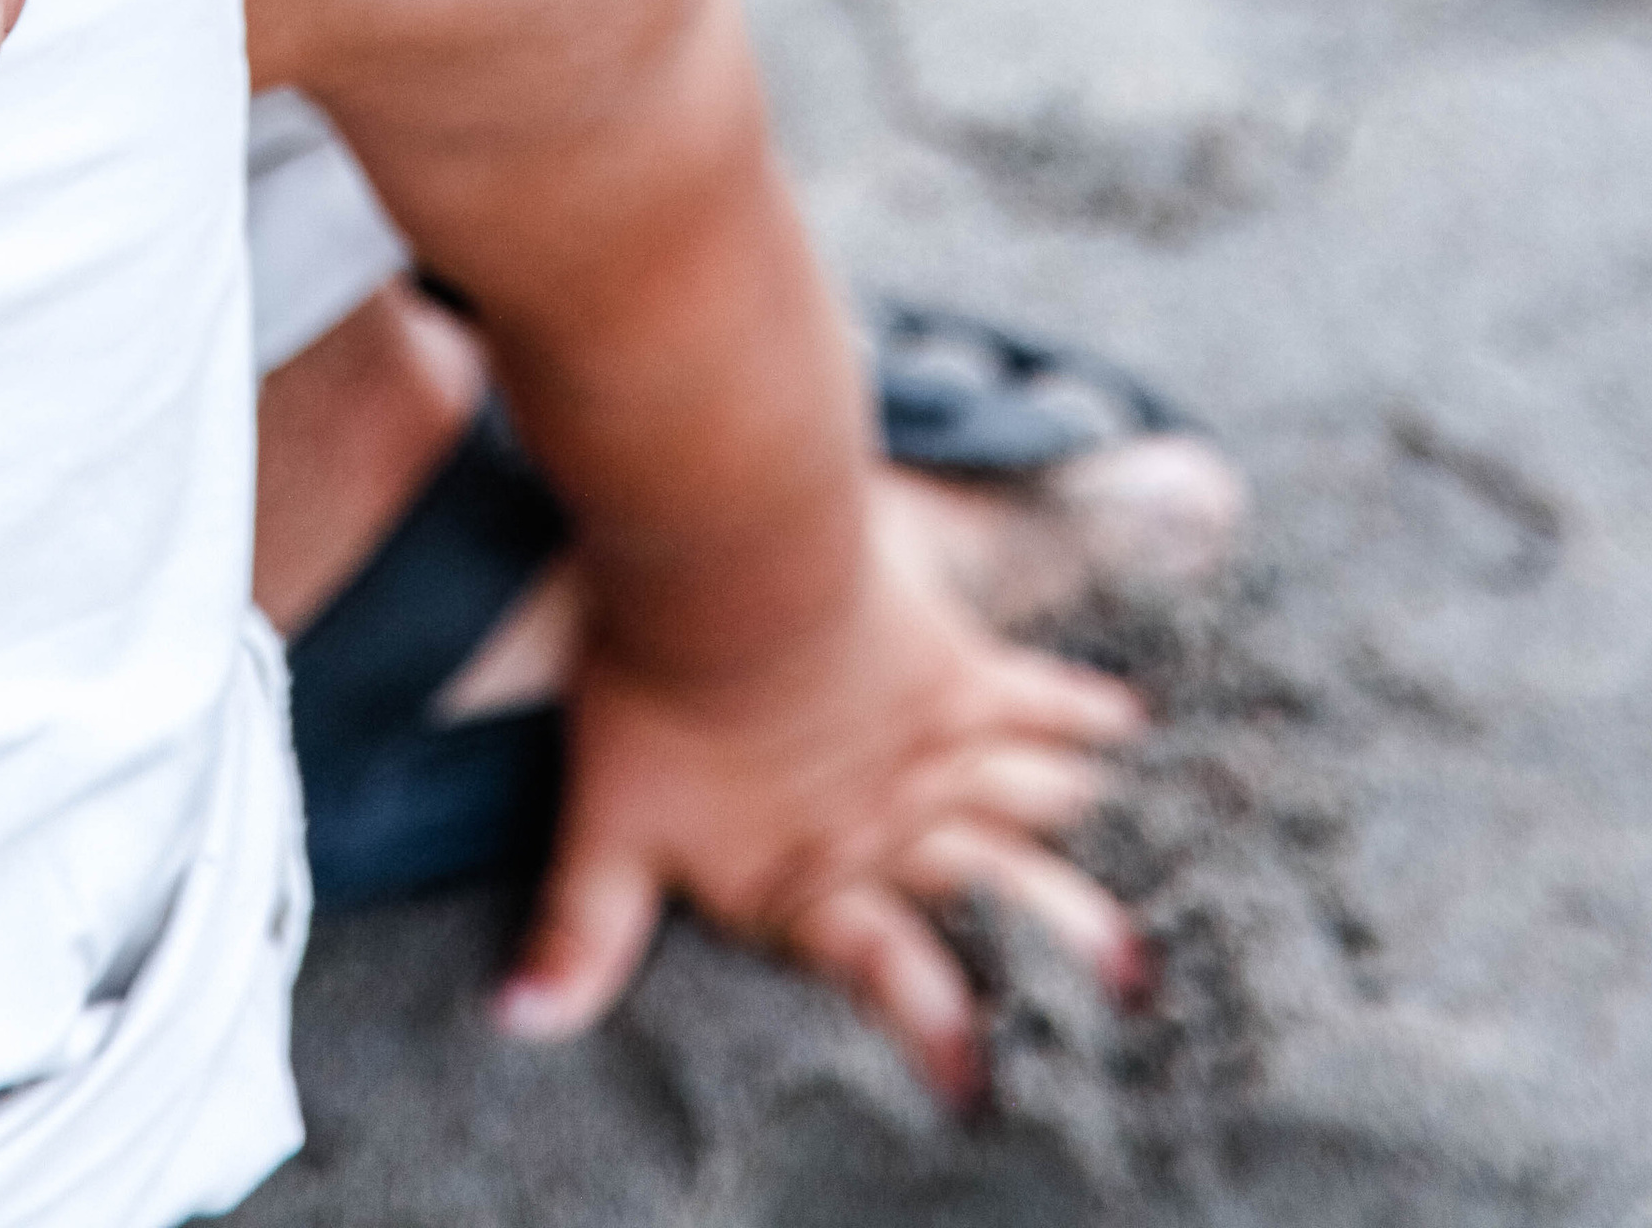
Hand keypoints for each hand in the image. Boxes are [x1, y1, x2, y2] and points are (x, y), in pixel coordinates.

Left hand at [494, 512, 1146, 1107]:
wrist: (724, 568)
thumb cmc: (655, 693)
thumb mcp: (607, 823)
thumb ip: (582, 935)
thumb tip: (516, 1029)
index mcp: (807, 876)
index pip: (882, 972)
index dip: (935, 1028)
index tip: (985, 1084)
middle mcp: (886, 825)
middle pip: (989, 894)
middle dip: (1062, 939)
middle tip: (1135, 979)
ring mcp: (927, 745)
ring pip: (1023, 803)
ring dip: (1076, 826)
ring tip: (1135, 850)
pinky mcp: (948, 664)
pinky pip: (1031, 697)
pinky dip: (1079, 712)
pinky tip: (1129, 719)